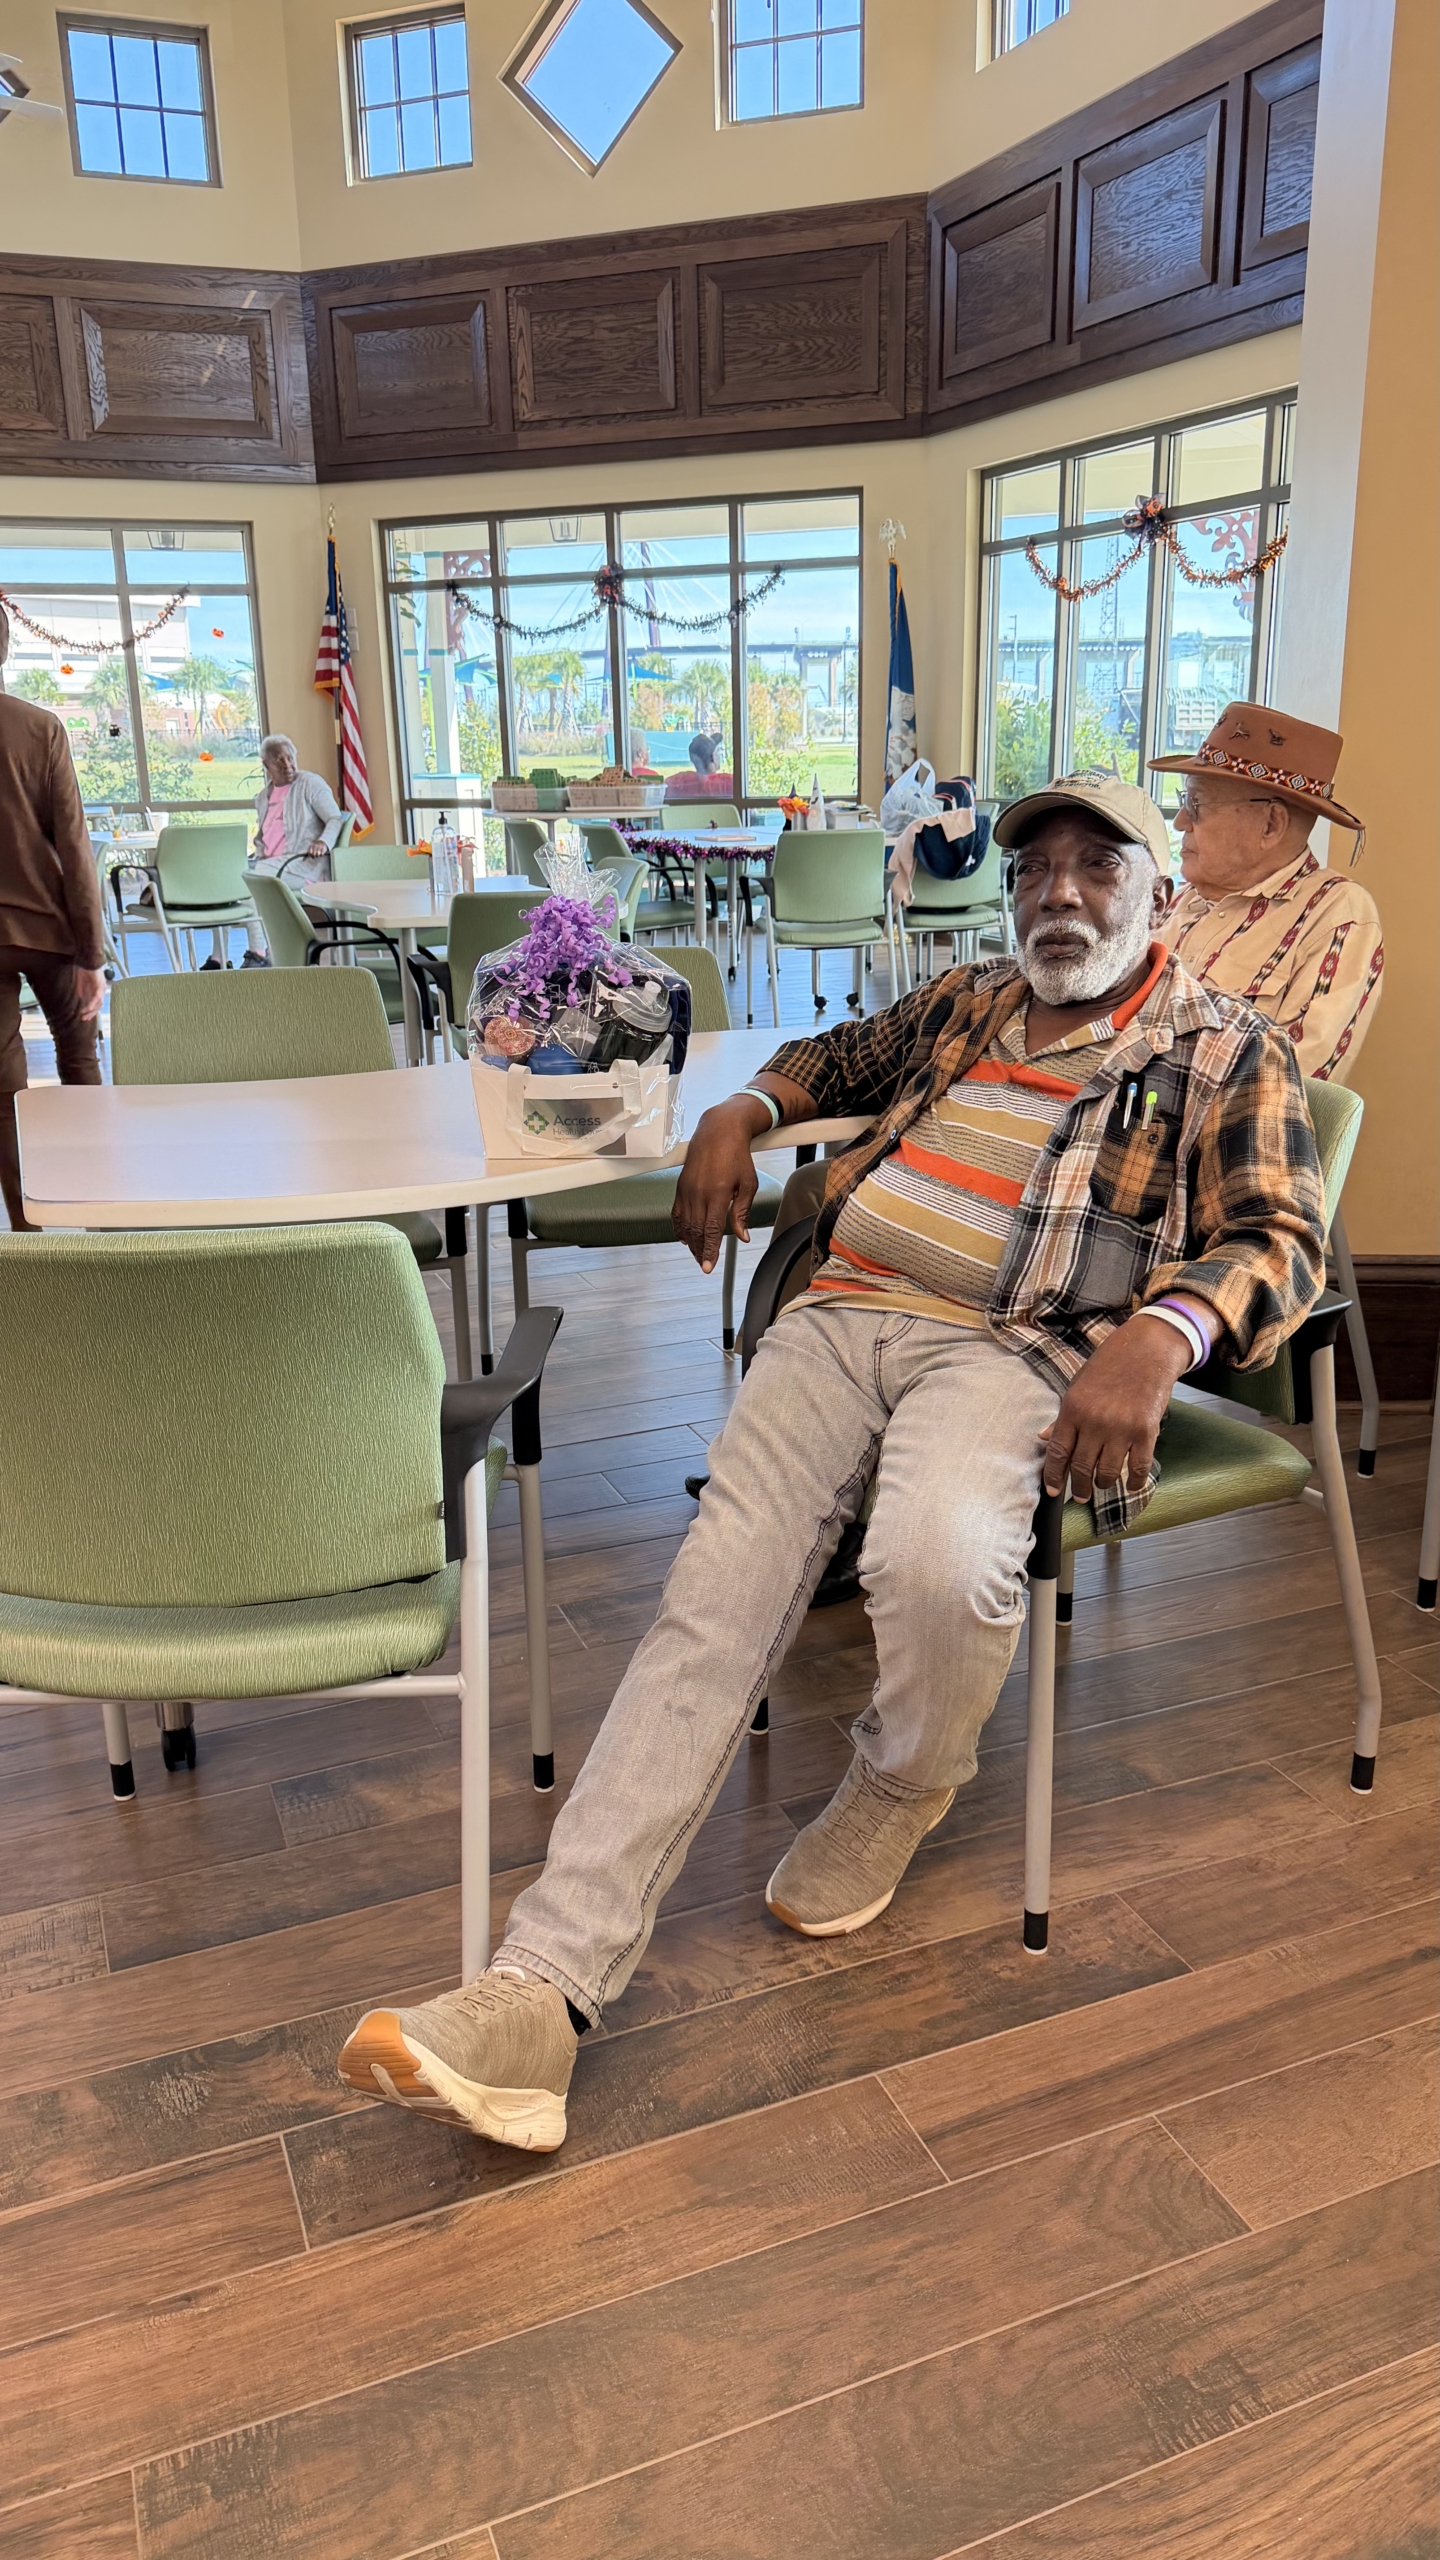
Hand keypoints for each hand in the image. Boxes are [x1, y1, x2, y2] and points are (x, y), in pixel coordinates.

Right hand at [74, 967, 106, 1021]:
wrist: (87, 959)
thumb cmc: (85, 968)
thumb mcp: (81, 982)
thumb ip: (81, 989)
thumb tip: (80, 997)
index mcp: (98, 990)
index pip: (96, 1004)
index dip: (90, 1011)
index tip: (83, 1016)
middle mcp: (102, 990)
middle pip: (99, 1006)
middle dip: (91, 1014)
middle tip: (83, 1019)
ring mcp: (102, 988)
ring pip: (99, 1004)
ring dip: (91, 1011)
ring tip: (83, 1015)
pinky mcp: (100, 986)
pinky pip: (96, 998)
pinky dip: (91, 1005)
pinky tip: (86, 1009)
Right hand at [672, 1094, 772, 1272]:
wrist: (718, 1132)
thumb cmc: (736, 1156)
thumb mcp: (748, 1184)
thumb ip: (742, 1212)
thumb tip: (743, 1236)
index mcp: (717, 1193)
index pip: (711, 1230)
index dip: (709, 1250)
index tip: (708, 1266)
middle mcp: (698, 1193)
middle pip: (695, 1230)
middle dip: (699, 1250)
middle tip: (704, 1264)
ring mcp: (686, 1190)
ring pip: (685, 1224)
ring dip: (690, 1242)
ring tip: (696, 1253)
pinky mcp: (680, 1187)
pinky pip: (676, 1213)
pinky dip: (679, 1228)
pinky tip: (684, 1237)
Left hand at [1039, 1314, 1192, 1501]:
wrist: (1147, 1350)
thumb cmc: (1109, 1366)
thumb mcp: (1078, 1386)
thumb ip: (1063, 1416)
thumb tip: (1044, 1438)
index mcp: (1073, 1409)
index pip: (1058, 1452)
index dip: (1053, 1476)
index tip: (1052, 1491)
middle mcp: (1094, 1421)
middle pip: (1081, 1467)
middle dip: (1079, 1487)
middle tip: (1080, 1496)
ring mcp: (1121, 1428)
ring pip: (1107, 1473)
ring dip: (1103, 1485)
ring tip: (1101, 1485)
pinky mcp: (1146, 1432)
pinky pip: (1138, 1468)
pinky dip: (1133, 1482)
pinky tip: (1130, 1484)